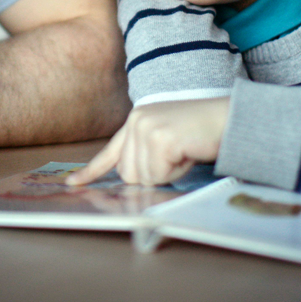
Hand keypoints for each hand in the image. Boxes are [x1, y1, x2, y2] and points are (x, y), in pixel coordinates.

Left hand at [66, 97, 230, 185]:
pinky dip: (176, 172)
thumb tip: (131, 180)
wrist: (228, 117)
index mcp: (136, 120)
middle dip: (154, 174)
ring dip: (167, 174)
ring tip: (183, 152)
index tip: (72, 184)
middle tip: (177, 156)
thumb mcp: (167, 138)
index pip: (110, 152)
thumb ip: (146, 153)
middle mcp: (136, 121)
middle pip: (128, 174)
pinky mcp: (159, 139)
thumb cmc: (202, 132)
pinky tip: (188, 152)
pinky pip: (159, 176)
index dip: (91, 171)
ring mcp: (146, 129)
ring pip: (143, 178)